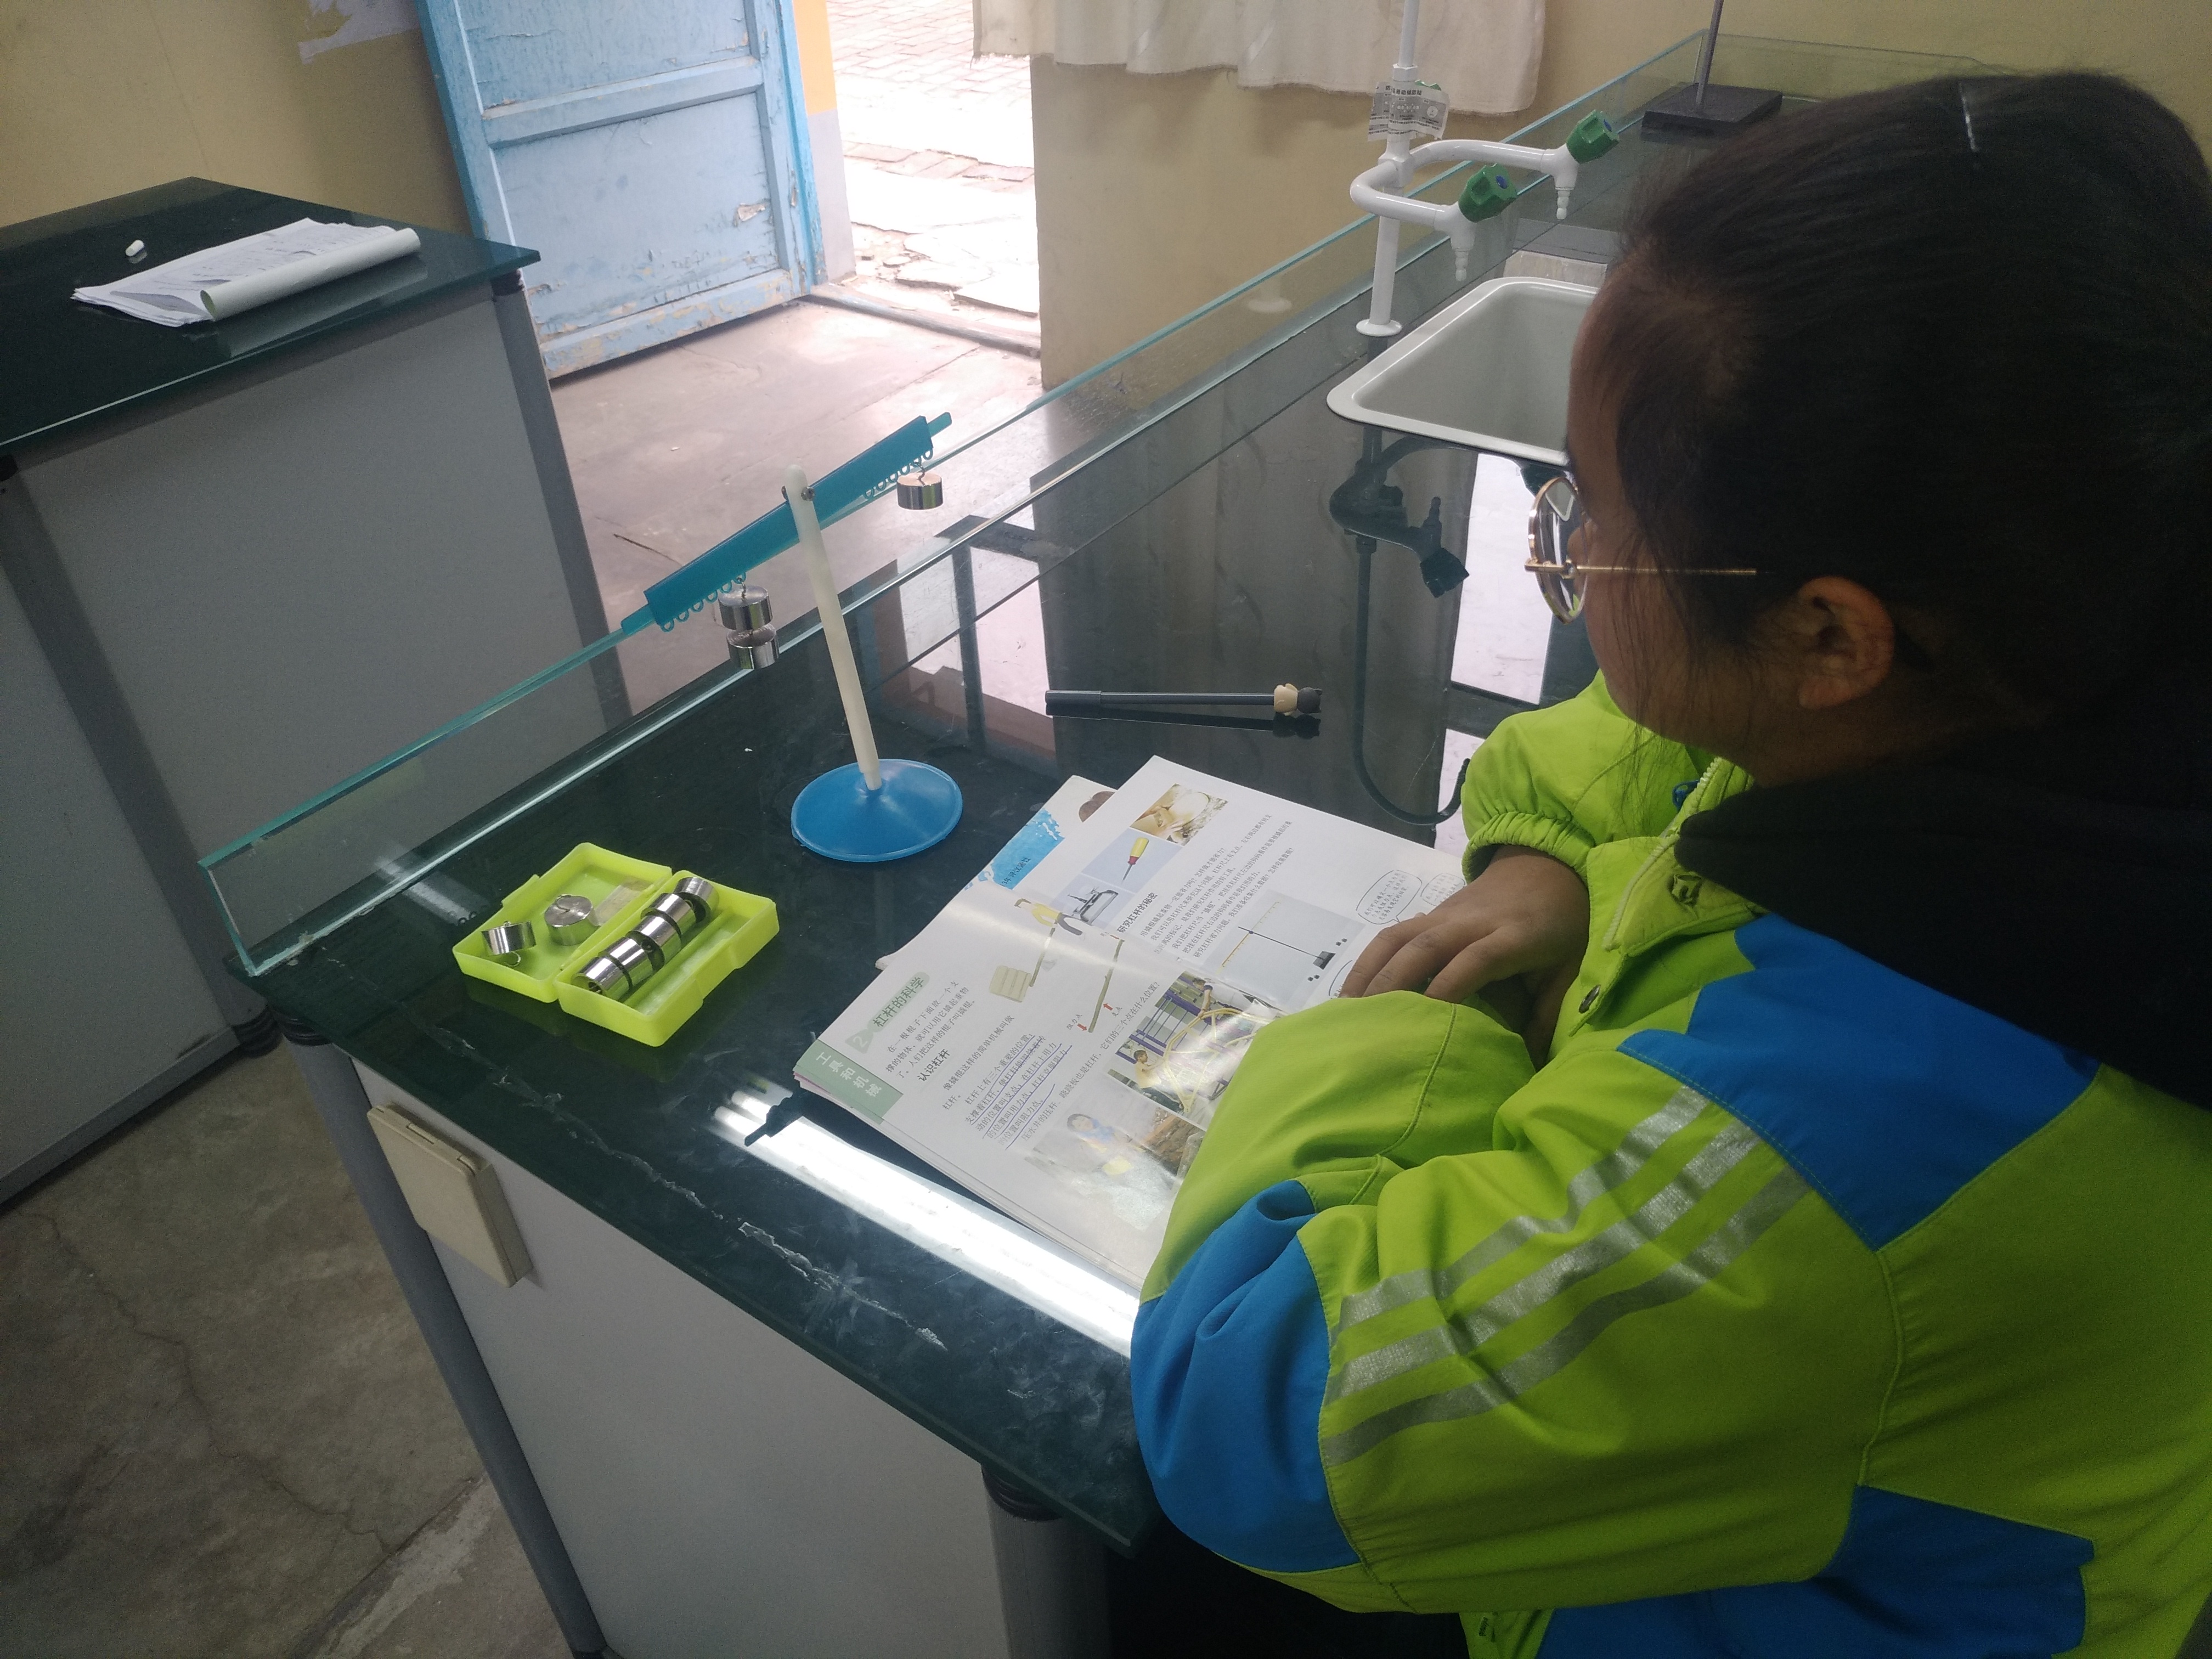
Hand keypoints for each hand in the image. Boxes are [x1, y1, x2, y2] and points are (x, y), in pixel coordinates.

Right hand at [1341, 846, 1589, 1031]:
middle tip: (1369, 1027)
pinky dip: (1368, 961)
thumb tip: (1529, 1068)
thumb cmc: (1563, 926)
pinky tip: (1352, 992)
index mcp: (1515, 935)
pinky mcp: (1430, 913)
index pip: (1477, 959)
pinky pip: (1392, 934)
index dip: (1451, 986)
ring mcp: (1446, 914)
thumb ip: (1549, 1015)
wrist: (1546, 865)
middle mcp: (1473, 922)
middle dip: (1395, 984)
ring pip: (1400, 937)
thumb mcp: (1570, 969)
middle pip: (1427, 946)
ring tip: (1348, 1013)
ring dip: (1371, 972)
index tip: (1426, 1023)